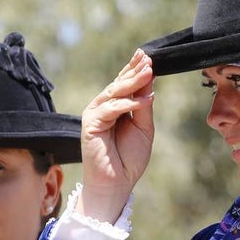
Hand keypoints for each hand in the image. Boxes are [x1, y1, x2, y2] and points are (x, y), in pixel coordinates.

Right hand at [79, 49, 155, 222]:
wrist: (117, 183)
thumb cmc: (129, 158)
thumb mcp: (143, 128)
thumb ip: (143, 106)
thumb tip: (148, 81)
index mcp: (114, 107)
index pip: (124, 84)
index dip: (135, 69)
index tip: (147, 55)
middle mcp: (102, 107)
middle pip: (119, 84)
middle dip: (134, 70)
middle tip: (148, 58)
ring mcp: (95, 114)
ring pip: (114, 92)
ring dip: (132, 82)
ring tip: (149, 72)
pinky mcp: (90, 124)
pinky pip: (111, 109)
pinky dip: (128, 104)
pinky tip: (144, 100)